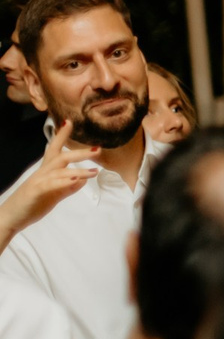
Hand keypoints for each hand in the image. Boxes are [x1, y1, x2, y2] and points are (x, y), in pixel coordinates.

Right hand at [0, 123, 96, 239]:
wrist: (12, 217)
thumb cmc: (32, 204)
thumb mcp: (54, 194)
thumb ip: (68, 187)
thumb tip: (82, 180)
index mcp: (46, 172)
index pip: (54, 150)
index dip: (61, 136)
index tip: (69, 122)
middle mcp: (42, 173)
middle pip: (61, 157)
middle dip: (80, 152)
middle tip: (97, 149)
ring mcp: (38, 181)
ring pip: (59, 170)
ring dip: (79, 170)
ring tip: (95, 171)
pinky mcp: (36, 192)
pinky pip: (51, 184)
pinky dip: (65, 181)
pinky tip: (77, 180)